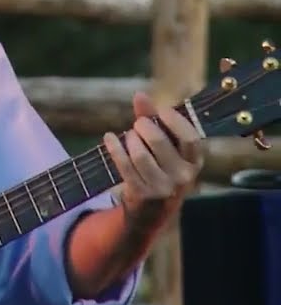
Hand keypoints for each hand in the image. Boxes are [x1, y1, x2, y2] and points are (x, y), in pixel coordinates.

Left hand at [103, 91, 204, 224]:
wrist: (153, 209)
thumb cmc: (161, 166)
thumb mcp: (164, 145)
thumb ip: (153, 119)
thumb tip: (139, 95)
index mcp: (195, 161)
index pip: (191, 138)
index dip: (175, 121)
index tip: (161, 110)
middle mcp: (183, 176)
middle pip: (159, 142)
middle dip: (143, 127)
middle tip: (138, 124)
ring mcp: (163, 187)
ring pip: (140, 154)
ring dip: (129, 139)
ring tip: (129, 136)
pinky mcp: (143, 193)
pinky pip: (124, 165)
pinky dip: (114, 148)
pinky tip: (108, 138)